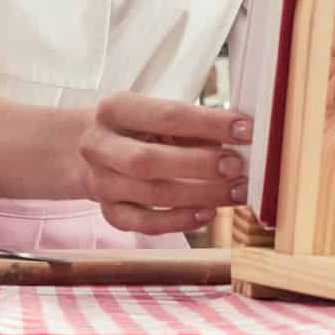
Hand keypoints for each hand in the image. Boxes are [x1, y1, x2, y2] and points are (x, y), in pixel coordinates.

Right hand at [75, 91, 251, 235]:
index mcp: (114, 110)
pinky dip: (179, 221)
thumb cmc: (134, 127)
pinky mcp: (108, 211)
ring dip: (200, 195)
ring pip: (151, 195)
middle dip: (199, 165)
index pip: (167, 115)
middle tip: (237, 167)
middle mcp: (99, 146)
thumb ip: (190, 126)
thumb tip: (238, 142)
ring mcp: (101, 182)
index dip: (210, 123)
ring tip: (235, 192)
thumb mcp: (154, 113)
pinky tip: (207, 213)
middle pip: (148, 160)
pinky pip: (145, 224)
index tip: (246, 130)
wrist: (88, 148)